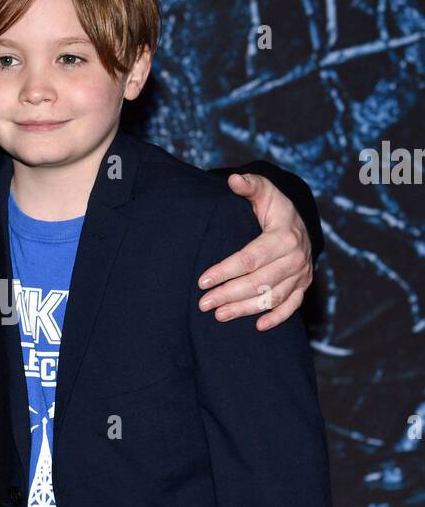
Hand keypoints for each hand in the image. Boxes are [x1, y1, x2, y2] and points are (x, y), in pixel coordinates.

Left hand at [198, 172, 312, 329]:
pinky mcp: (304, 286)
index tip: (202, 281)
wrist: (299, 222)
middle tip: (203, 304)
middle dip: (229, 294)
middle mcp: (296, 257)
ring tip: (219, 315)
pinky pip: (292, 306)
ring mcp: (301, 274)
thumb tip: (233, 180)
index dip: (225, 270)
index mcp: (284, 235)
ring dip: (245, 309)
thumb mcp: (264, 191)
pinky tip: (258, 326)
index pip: (250, 258)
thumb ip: (249, 185)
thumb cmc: (274, 208)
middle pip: (259, 282)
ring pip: (272, 297)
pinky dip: (277, 318)